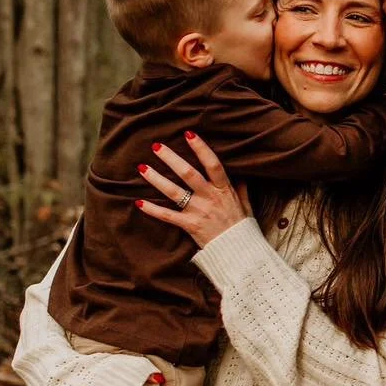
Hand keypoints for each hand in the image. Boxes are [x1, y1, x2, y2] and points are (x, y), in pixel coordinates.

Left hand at [137, 133, 251, 248]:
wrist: (240, 252)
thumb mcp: (246, 204)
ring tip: (142, 167)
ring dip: (157, 179)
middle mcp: (210, 198)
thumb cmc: (242, 227)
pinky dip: (152, 210)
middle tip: (156, 146)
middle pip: (188, 174)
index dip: (201, 148)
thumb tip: (241, 173)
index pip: (213, 164)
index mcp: (224, 189)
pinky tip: (139, 202)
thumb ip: (240, 187)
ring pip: (174, 192)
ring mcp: (199, 211)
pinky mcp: (190, 225)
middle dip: (171, 158)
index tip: (189, 133)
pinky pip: (168, 216)